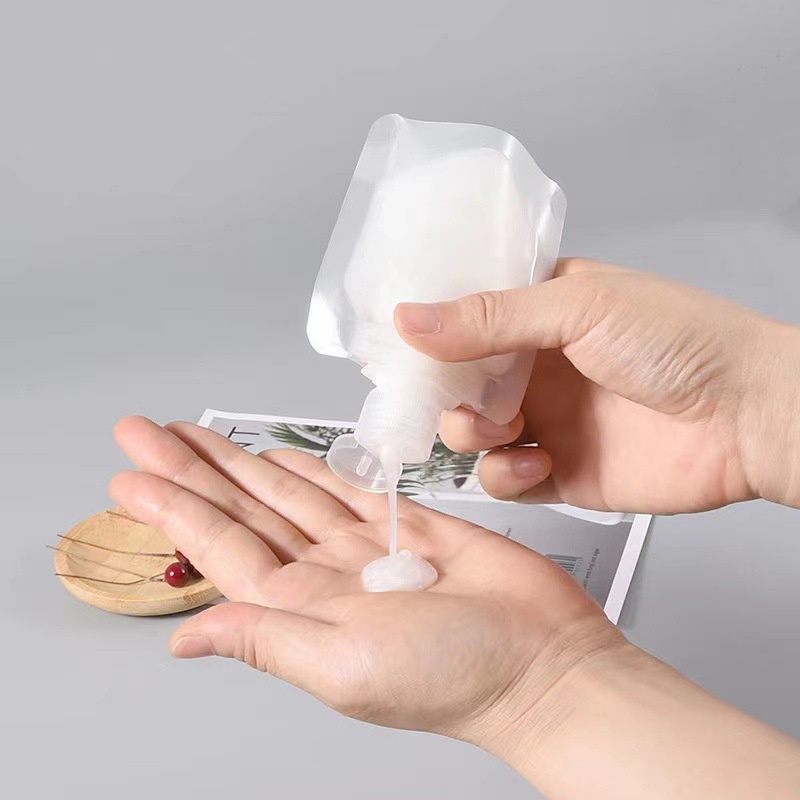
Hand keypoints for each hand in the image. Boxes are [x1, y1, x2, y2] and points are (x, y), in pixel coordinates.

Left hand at [110, 416, 622, 743]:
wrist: (544, 659)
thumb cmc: (459, 676)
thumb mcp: (346, 668)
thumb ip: (265, 641)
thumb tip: (185, 639)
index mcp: (302, 611)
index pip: (220, 548)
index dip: (173, 509)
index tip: (130, 476)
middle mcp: (325, 576)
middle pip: (242, 510)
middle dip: (191, 470)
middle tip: (145, 432)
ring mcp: (364, 547)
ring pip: (285, 492)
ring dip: (238, 462)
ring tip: (195, 435)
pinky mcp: (407, 523)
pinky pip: (343, 488)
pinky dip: (306, 467)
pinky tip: (276, 455)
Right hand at [396, 259, 799, 512]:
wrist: (749, 417)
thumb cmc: (684, 342)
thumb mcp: (580, 309)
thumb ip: (490, 317)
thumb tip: (409, 319)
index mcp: (541, 311)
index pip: (465, 315)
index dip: (431, 331)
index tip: (402, 344)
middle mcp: (538, 364)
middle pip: (457, 379)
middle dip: (443, 391)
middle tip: (454, 394)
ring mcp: (546, 418)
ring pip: (471, 432)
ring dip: (470, 433)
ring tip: (502, 427)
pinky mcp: (559, 471)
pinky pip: (502, 479)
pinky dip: (505, 475)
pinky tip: (538, 460)